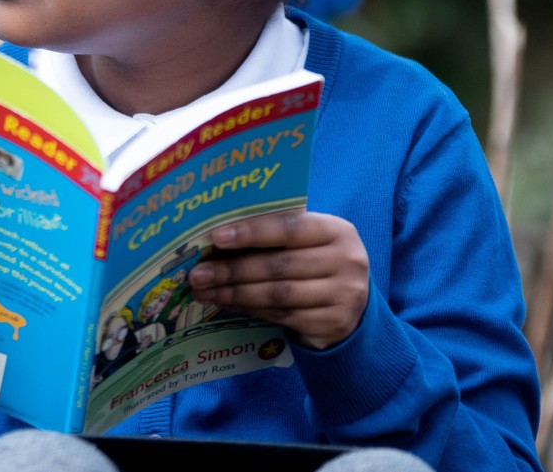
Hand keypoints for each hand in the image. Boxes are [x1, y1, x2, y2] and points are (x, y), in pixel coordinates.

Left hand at [188, 210, 369, 350]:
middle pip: (279, 266)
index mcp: (337, 230)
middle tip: (199, 273)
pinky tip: (226, 303)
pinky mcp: (331, 324)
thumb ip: (277, 234)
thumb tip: (219, 236)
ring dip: (235, 293)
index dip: (252, 232)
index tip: (216, 238)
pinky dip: (249, 309)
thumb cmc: (318, 262)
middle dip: (233, 269)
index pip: (290, 228)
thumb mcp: (309, 241)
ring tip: (204, 291)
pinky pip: (281, 315)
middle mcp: (346, 261)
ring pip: (277, 294)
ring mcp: (343, 296)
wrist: (353, 306)